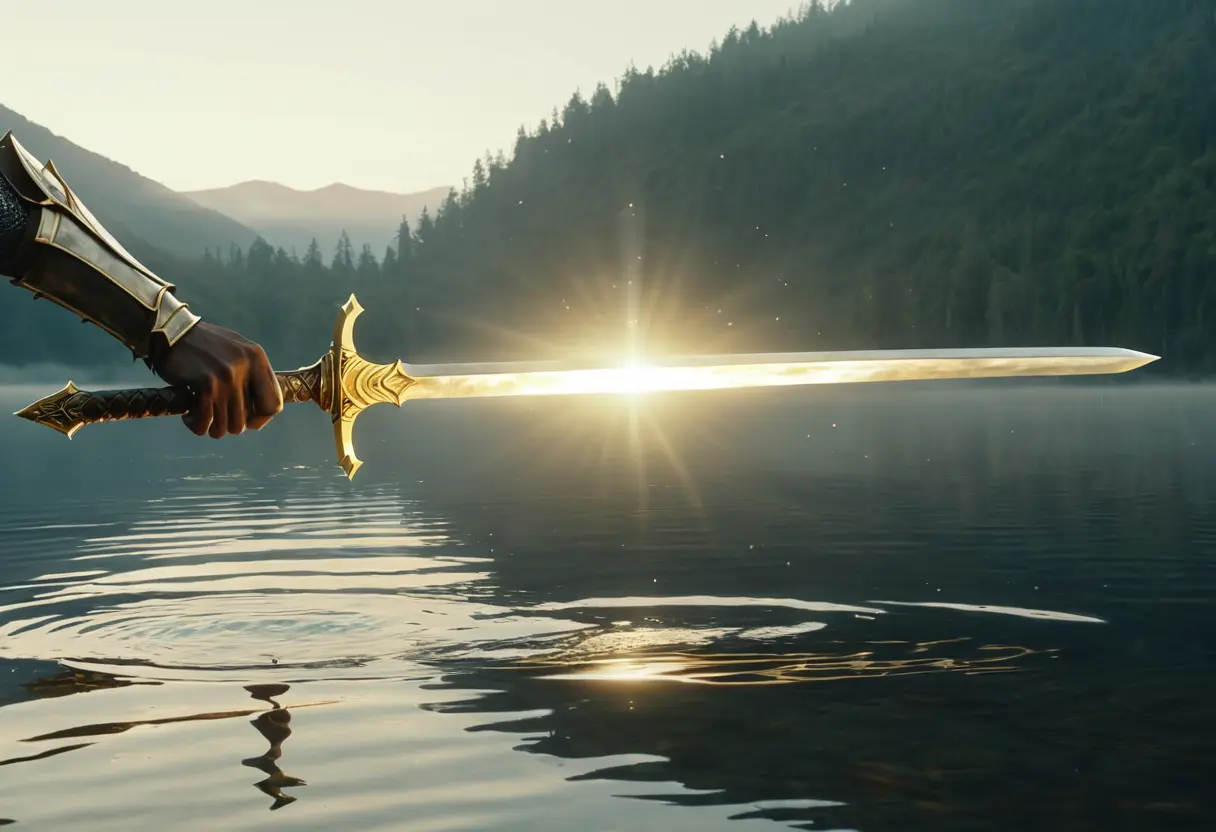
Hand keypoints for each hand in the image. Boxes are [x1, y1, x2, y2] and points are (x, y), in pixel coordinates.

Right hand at [151, 322, 282, 437]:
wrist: (170, 332)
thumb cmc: (203, 344)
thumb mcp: (236, 349)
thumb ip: (251, 374)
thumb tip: (263, 409)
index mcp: (257, 358)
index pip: (274, 405)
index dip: (261, 419)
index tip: (248, 422)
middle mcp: (246, 367)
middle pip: (246, 421)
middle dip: (230, 425)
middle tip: (217, 417)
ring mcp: (227, 377)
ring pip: (227, 426)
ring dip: (213, 428)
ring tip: (202, 419)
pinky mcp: (207, 385)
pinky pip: (205, 423)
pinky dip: (197, 425)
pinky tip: (190, 417)